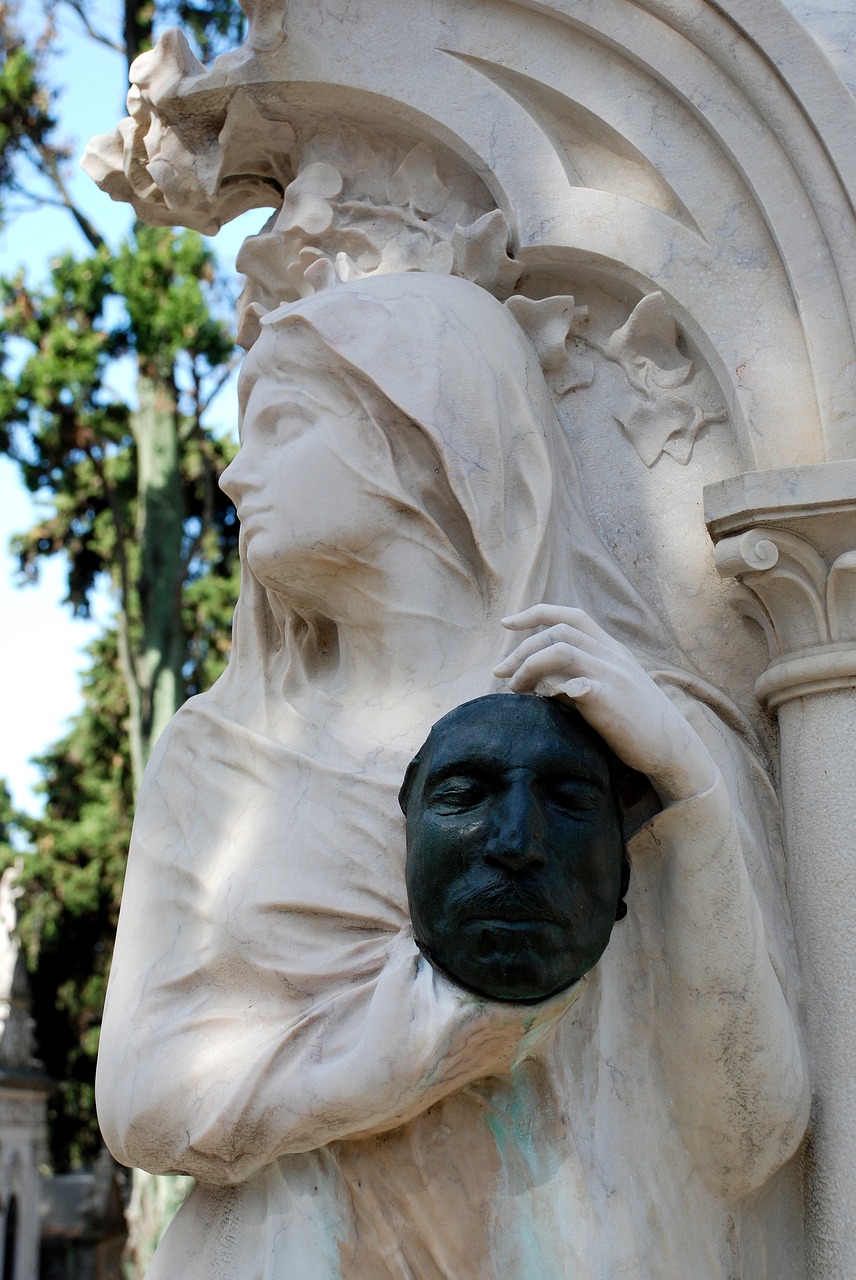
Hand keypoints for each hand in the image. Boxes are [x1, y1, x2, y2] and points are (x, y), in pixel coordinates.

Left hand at [493, 605, 715, 803]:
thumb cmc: (637, 721)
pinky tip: (539, 700)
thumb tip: (541, 680)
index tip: (506, 624)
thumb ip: (580, 676)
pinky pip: (575, 683)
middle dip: (520, 650)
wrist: (672, 747)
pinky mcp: (610, 699)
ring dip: (528, 667)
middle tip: (500, 673)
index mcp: (611, 648)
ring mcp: (611, 675)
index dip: (534, 614)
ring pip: (560, 651)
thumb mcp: (612, 687)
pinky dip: (552, 687)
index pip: (570, 615)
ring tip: (515, 689)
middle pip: (556, 633)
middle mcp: (611, 655)